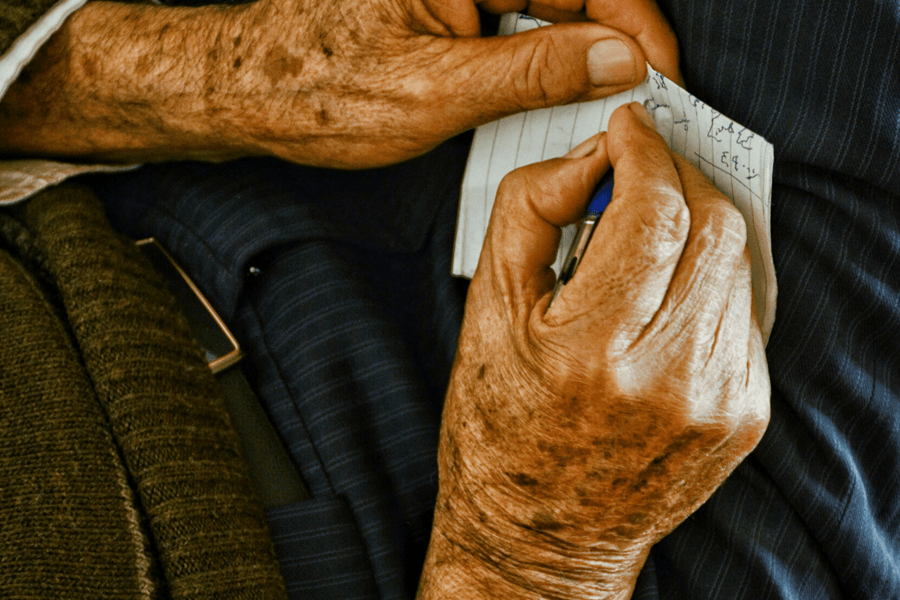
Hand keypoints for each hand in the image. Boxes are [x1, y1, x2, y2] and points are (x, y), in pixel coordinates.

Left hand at [0, 0, 678, 166]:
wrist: (241, 93)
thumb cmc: (312, 87)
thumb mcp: (434, 91)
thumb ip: (531, 72)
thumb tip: (616, 59)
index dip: (637, 23)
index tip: (660, 73)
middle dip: (615, 45)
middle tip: (642, 104)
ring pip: (548, 14)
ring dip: (580, 61)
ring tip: (604, 112)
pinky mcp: (446, 12)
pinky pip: (514, 32)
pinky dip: (541, 69)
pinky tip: (554, 104)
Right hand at [418, 103, 769, 598]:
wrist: (539, 536)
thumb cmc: (499, 429)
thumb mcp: (486, 313)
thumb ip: (532, 213)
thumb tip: (590, 160)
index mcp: (591, 353)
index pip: (652, 211)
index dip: (642, 151)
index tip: (626, 131)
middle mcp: (669, 380)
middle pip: (714, 226)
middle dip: (678, 177)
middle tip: (637, 171)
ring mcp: (717, 401)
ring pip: (740, 263)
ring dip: (697, 225)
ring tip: (645, 236)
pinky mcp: (743, 415)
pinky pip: (745, 309)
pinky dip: (711, 275)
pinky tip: (666, 290)